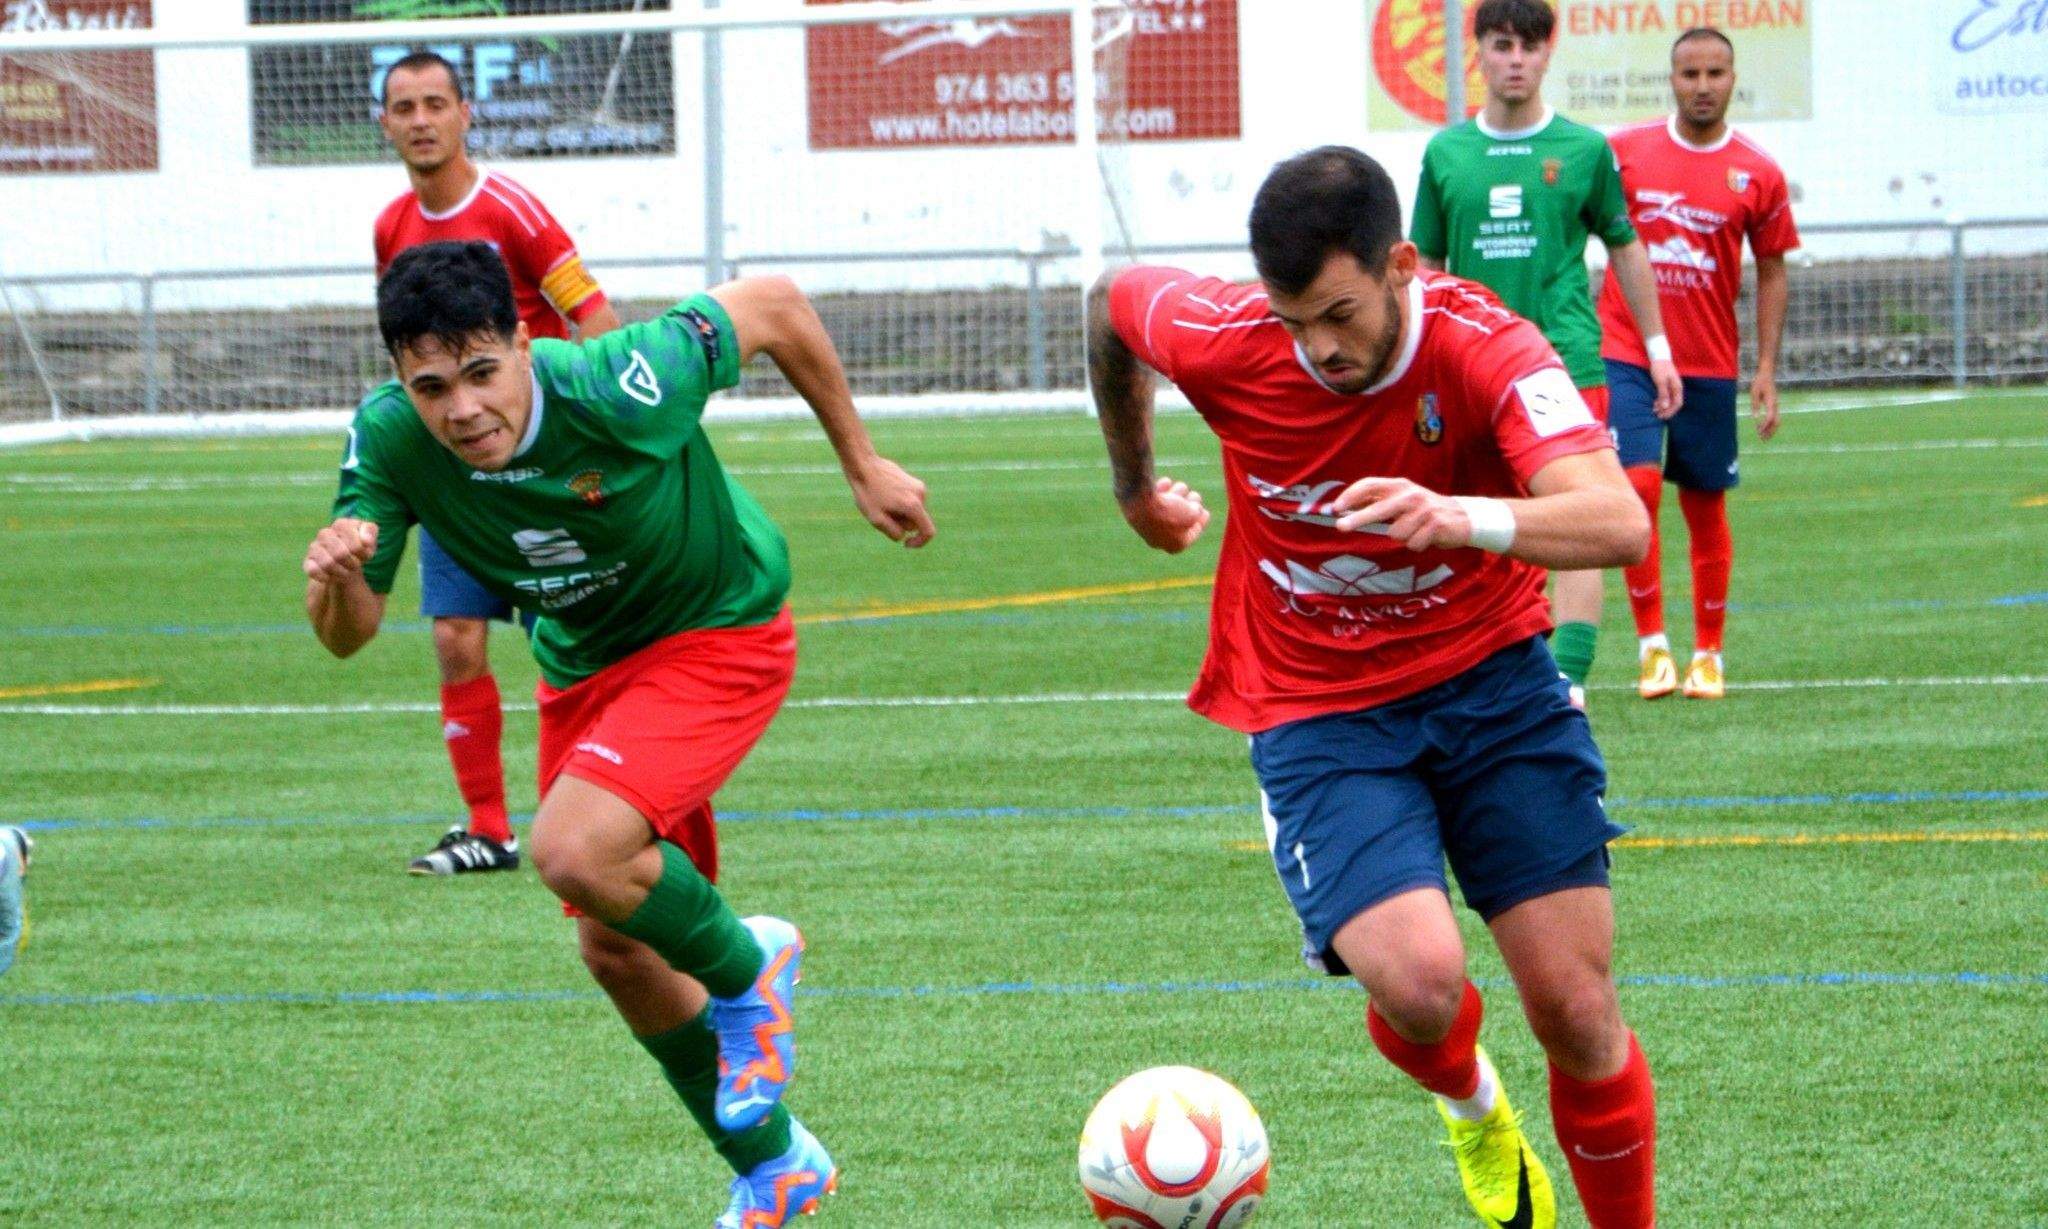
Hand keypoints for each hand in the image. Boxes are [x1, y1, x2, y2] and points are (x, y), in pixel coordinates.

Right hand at [303, 517, 377, 583]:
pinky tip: (332, 576)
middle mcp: (325, 533)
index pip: (354, 542)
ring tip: (346, 571)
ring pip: (328, 563)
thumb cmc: (359, 548)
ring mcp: (314, 547)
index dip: (362, 552)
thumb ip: (370, 532)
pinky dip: (327, 577)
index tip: (365, 554)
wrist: (345, 561)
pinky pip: (314, 571)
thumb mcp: (370, 538)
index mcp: (341, 524)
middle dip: (353, 564)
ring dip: (342, 572)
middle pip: (341, 554)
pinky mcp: (308, 561)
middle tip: (356, 565)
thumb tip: (365, 540)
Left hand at [847, 454, 934, 547]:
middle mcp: (921, 495)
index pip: (928, 531)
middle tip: (882, 514)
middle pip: (917, 521)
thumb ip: (893, 532)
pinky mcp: (913, 480)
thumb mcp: (876, 519)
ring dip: (900, 513)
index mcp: (913, 505)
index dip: (920, 542)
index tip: (906, 544)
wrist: (863, 465)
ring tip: (881, 503)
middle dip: (902, 523)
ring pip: (913, 511)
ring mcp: (918, 486)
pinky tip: (884, 495)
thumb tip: (904, 535)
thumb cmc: (867, 492)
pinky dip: (900, 503)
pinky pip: (910, 500)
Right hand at [1120, 476, 1209, 553]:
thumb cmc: (1168, 512)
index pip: (1190, 535)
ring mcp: (1146, 525)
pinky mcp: (1137, 511)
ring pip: (1167, 507)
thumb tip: (1194, 508)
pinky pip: (1154, 500)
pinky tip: (1165, 483)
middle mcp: (1158, 539)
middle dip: (1188, 506)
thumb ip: (1195, 511)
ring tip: (1180, 487)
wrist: (1140, 504)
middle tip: (1195, 495)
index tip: (1205, 512)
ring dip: (1177, 495)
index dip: (1200, 522)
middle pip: (1177, 521)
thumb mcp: (1191, 512)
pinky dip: (1162, 491)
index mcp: (1174, 546)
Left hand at [1328, 476, 1466, 549]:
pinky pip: (1413, 544)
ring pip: (1396, 534)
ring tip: (1415, 531)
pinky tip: (1426, 537)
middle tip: (1340, 526)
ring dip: (1403, 538)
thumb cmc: (1423, 510)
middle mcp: (1410, 494)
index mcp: (1399, 485)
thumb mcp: (1402, 500)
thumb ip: (1378, 503)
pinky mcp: (1435, 524)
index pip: (1370, 485)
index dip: (1351, 495)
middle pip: (1378, 509)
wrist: (1461, 517)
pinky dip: (1417, 545)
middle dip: (1357, 519)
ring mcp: (1423, 509)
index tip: (1336, 507)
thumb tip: (1345, 510)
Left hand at [1649, 357, 1683, 420]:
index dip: (1670, 411)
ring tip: (1654, 411)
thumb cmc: (1659, 368)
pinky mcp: (1668, 385)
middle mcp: (1677, 388)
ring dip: (1663, 407)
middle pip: (1674, 404)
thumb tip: (1665, 407)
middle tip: (1658, 416)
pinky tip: (1655, 404)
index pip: (1677, 404)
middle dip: (1667, 411)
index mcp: (1677, 388)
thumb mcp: (1660, 382)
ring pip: (1670, 401)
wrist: (1659, 357)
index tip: (1662, 416)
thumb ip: (1663, 394)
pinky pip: (1667, 397)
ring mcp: (1673, 387)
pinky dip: (1661, 402)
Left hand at [1749, 370, 1780, 439]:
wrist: (1767, 374)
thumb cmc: (1759, 382)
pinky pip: (1774, 417)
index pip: (1770, 417)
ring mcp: (1775, 405)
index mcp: (1771, 401)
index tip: (1758, 431)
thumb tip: (1755, 418)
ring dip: (1770, 429)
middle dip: (1770, 431)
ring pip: (1776, 420)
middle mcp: (1775, 404)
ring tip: (1762, 436)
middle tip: (1762, 439)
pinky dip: (1769, 424)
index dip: (1765, 425)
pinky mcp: (1774, 405)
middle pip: (1776, 422)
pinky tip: (1762, 428)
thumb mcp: (1754, 392)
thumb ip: (1755, 405)